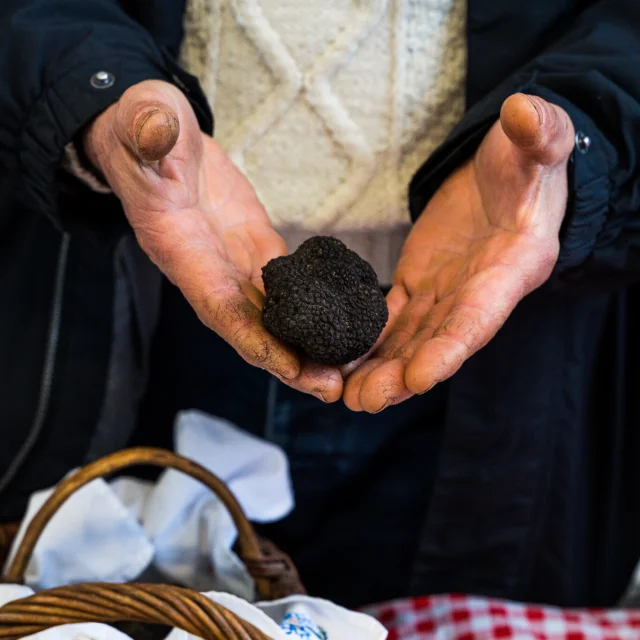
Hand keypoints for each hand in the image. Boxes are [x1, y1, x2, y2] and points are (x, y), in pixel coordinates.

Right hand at [85, 80, 342, 401]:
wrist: (160, 136)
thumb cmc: (145, 132)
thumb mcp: (144, 124)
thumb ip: (150, 133)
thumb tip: (159, 131)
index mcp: (181, 250)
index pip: (219, 306)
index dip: (254, 340)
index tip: (291, 369)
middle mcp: (209, 270)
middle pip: (252, 328)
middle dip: (289, 362)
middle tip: (332, 388)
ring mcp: (235, 264)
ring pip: (273, 316)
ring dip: (306, 346)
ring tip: (346, 370)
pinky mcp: (257, 249)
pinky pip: (288, 286)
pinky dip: (314, 309)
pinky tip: (343, 325)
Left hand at [344, 93, 574, 411]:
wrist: (504, 180)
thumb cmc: (525, 165)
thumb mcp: (537, 145)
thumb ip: (539, 137)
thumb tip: (528, 116)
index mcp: (509, 268)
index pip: (479, 316)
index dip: (450, 348)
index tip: (419, 378)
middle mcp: (476, 293)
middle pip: (437, 342)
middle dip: (402, 374)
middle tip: (364, 401)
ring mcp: (444, 294)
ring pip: (410, 339)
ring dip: (379, 369)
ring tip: (343, 395)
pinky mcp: (418, 285)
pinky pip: (391, 319)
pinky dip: (368, 340)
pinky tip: (340, 360)